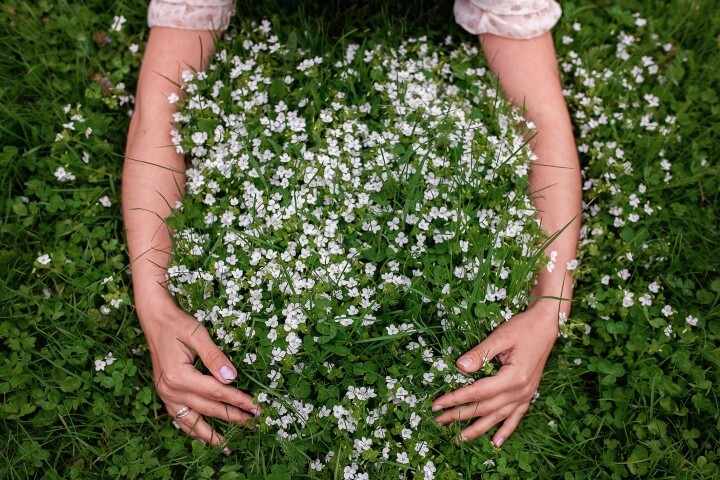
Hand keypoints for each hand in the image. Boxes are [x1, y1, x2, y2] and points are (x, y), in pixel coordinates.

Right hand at [140, 300, 260, 453]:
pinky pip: (179, 418)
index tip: (256, 407)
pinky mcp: (165, 394)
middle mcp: (170, 390)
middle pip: (208, 409)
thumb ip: (215, 357)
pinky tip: (202, 437)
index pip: (217, 393)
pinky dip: (192, 429)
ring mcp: (166, 394)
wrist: (155, 319)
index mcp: (179, 377)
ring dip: (210, 435)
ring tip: (226, 447)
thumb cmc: (177, 323)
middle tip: (253, 424)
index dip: (238, 400)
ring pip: (191, 422)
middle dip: (232, 417)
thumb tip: (232, 378)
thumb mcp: (198, 334)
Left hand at [431, 302, 558, 446]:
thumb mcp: (501, 336)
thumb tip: (459, 367)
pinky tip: (495, 443)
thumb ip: (481, 353)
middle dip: (460, 415)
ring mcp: (526, 395)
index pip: (478, 392)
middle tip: (438, 421)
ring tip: (459, 439)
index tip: (437, 404)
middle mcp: (521, 391)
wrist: (547, 325)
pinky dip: (506, 431)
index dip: (456, 399)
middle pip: (485, 408)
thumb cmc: (523, 327)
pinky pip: (516, 417)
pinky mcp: (528, 394)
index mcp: (514, 377)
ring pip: (498, 417)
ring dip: (478, 429)